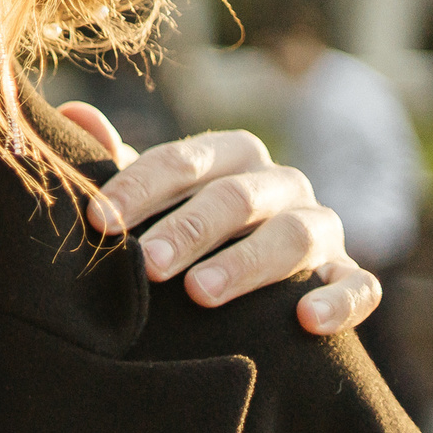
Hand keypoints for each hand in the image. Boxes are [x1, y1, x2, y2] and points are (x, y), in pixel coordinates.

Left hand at [57, 102, 380, 337]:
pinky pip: (359, 284)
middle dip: (190, 228)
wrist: (246, 280)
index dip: (138, 188)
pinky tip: (306, 320)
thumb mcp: (150, 196)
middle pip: (237, 197)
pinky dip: (339, 300)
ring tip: (201, 292)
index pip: (183, 160)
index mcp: (230, 156)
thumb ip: (115, 162)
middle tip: (150, 265)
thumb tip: (72, 113)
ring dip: (249, 262)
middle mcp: (280, 184)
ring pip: (297, 235)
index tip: (98, 221)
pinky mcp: (348, 274)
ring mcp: (321, 228)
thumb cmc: (183, 227)